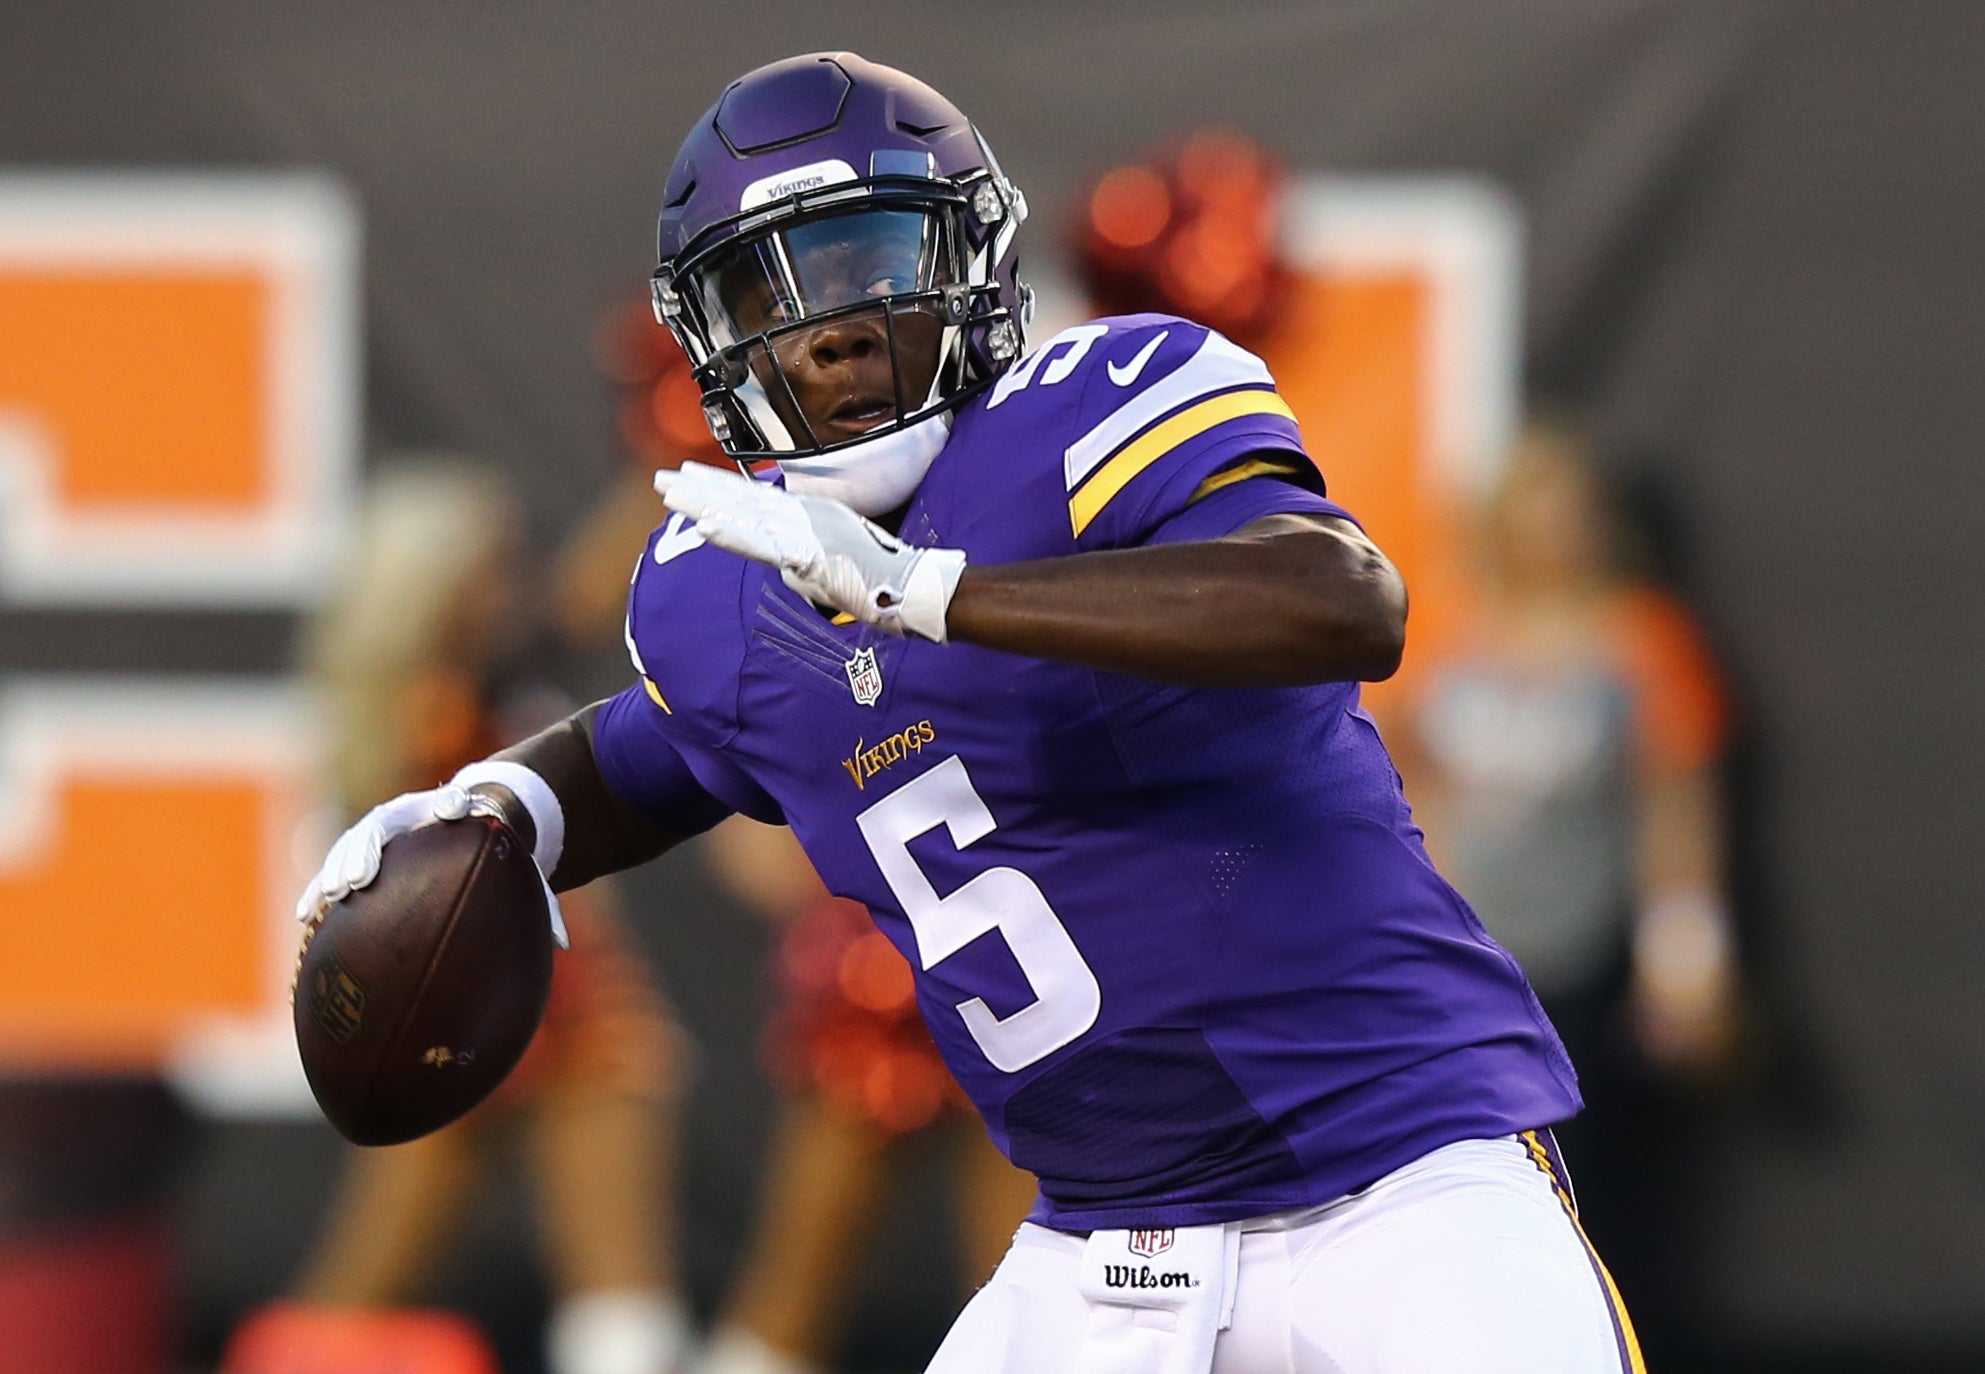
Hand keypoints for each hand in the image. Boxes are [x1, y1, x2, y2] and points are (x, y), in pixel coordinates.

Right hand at [295, 785, 567, 947]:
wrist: (473, 820)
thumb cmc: (498, 850)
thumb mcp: (520, 867)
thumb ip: (540, 898)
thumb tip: (561, 942)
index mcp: (455, 810)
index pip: (453, 800)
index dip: (450, 804)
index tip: (450, 811)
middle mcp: (412, 816)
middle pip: (385, 823)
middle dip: (368, 847)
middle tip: (356, 879)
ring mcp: (384, 831)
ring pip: (352, 844)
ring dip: (336, 869)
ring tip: (321, 901)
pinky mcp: (366, 852)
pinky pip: (339, 867)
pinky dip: (322, 889)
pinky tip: (306, 918)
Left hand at [653, 464, 965, 640]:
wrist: (914, 587)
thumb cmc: (883, 579)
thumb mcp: (836, 563)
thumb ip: (807, 561)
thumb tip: (788, 568)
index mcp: (812, 515)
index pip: (757, 498)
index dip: (721, 485)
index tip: (691, 475)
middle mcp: (805, 515)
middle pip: (743, 499)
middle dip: (700, 488)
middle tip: (663, 478)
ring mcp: (806, 532)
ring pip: (745, 516)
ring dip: (705, 505)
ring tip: (670, 494)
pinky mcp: (808, 553)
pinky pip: (762, 545)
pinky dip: (733, 536)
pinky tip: (705, 527)